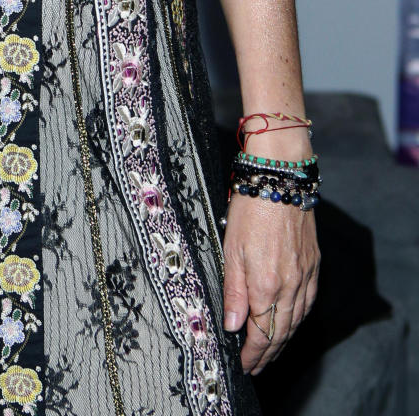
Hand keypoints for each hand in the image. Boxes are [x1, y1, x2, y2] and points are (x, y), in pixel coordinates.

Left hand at [222, 192, 319, 374]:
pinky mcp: (314, 263)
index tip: (244, 365)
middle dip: (268, 354)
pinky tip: (291, 321)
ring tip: (270, 351)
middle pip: (281, 332)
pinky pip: (308, 301)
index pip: (262, 334)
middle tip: (256, 367)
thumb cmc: (251, 208)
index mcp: (267, 285)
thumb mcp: (231, 248)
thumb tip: (232, 326)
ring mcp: (306, 275)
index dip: (253, 354)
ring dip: (283, 340)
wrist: (281, 178)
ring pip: (297, 320)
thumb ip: (234, 291)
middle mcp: (291, 285)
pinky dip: (298, 318)